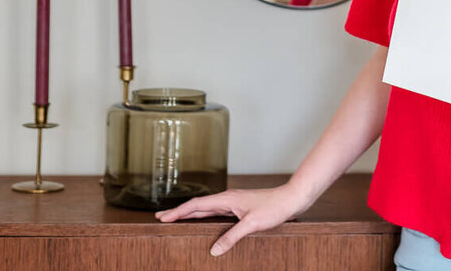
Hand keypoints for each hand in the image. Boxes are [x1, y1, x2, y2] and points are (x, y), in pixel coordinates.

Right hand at [155, 187, 302, 255]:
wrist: (290, 199)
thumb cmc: (273, 208)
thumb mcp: (252, 224)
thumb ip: (232, 236)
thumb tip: (214, 250)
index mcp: (227, 199)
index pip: (196, 205)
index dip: (179, 212)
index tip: (163, 217)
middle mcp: (227, 199)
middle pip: (197, 205)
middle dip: (178, 211)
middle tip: (160, 217)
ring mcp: (232, 202)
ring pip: (205, 208)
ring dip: (189, 213)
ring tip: (175, 218)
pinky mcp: (238, 207)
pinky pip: (215, 212)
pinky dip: (203, 216)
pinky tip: (200, 221)